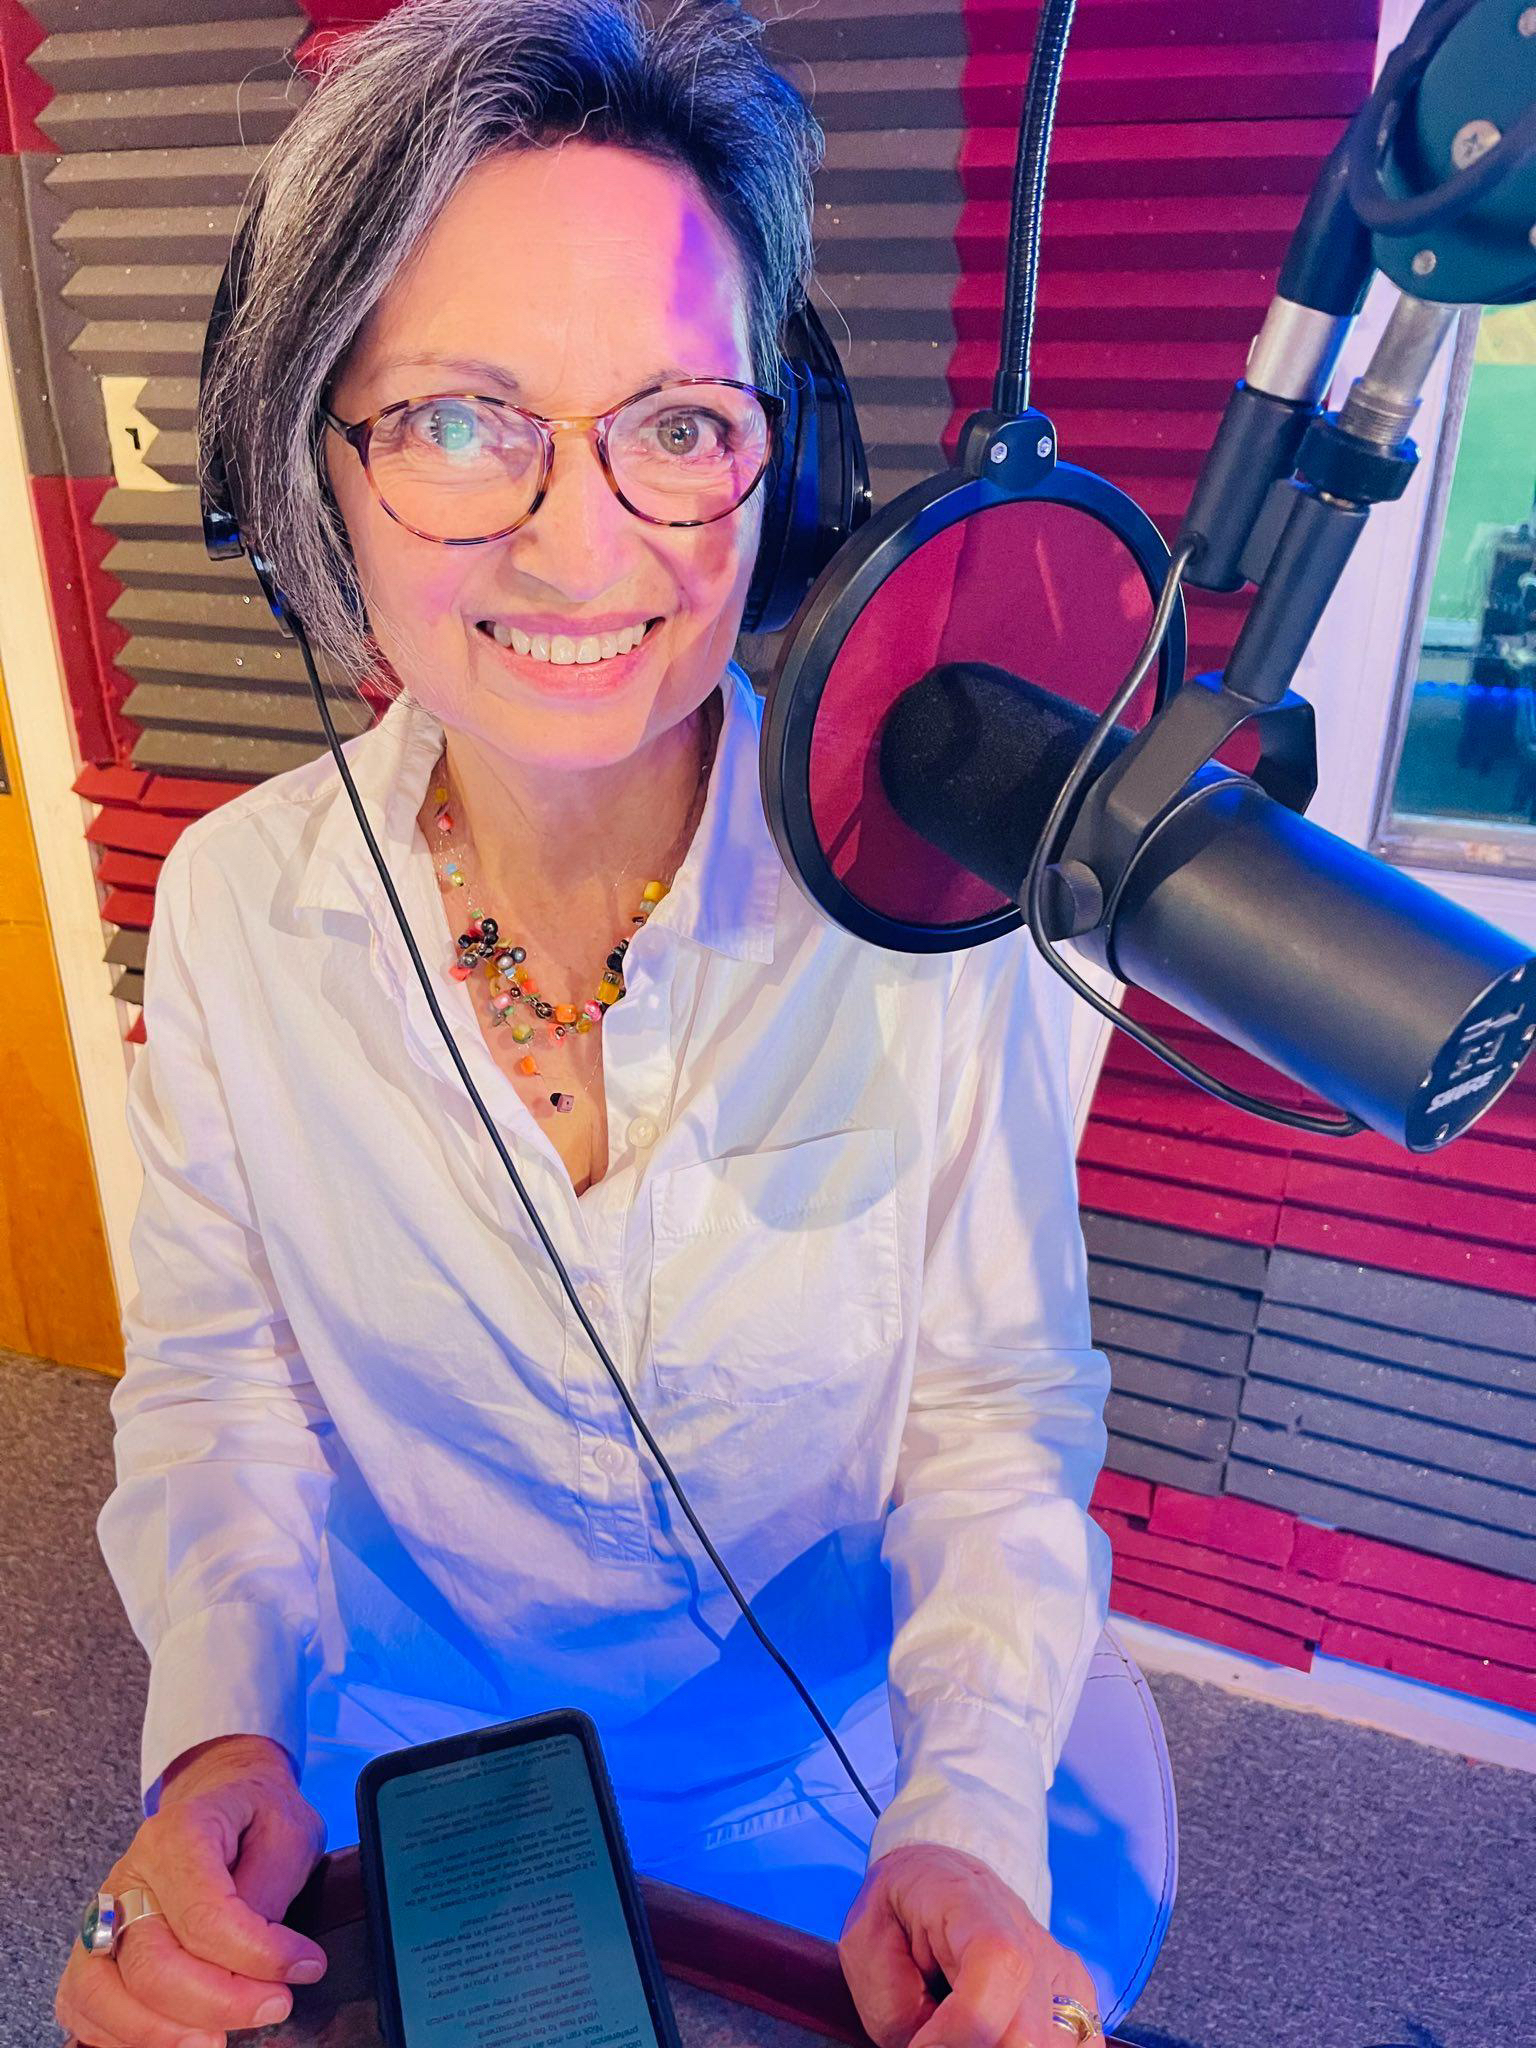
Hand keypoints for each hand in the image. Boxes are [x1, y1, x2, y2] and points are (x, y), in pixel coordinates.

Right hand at [55, 1734, 327, 2047]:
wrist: (224, 1800)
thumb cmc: (256, 1818)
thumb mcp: (288, 1832)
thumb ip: (270, 1892)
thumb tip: (262, 1962)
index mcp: (177, 1835)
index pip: (205, 1916)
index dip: (256, 1956)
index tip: (304, 1969)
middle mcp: (128, 1877)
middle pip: (151, 1964)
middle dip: (216, 2003)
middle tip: (274, 2007)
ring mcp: (101, 1917)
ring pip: (104, 1995)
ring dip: (162, 2032)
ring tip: (218, 2039)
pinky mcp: (91, 1953)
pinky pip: (85, 2009)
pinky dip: (124, 2037)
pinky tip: (176, 2037)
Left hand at [838, 1843, 1100, 2047]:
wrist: (934, 1877)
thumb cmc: (895, 1913)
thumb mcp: (867, 1947)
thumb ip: (897, 2012)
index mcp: (972, 1903)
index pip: (998, 1964)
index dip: (962, 2028)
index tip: (919, 2045)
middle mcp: (1031, 1935)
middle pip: (1030, 2030)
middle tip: (933, 2038)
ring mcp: (1060, 1968)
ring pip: (1054, 2045)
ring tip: (960, 2031)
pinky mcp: (1077, 1997)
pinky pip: (1075, 2045)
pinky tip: (994, 2038)